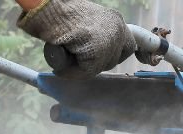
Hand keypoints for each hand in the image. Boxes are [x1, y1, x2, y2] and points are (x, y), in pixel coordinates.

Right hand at [17, 0, 136, 78]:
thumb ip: (99, 34)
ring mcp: (109, 43)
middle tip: (81, 60)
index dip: (115, 55)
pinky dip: (73, 73)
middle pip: (115, 59)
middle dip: (98, 62)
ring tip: (68, 60)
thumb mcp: (89, 22)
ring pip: (100, 67)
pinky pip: (86, 72)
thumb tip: (98, 53)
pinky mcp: (98, 54)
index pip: (128, 46)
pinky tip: (62, 68)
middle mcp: (118, 30)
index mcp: (117, 20)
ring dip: (84, 68)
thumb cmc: (64, 14)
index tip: (103, 58)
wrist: (53, 11)